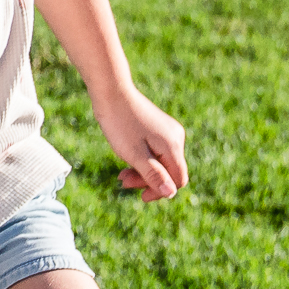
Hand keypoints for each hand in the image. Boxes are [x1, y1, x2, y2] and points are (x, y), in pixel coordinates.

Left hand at [95, 85, 187, 200]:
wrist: (111, 92)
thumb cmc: (120, 123)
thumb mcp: (134, 154)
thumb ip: (153, 174)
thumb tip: (170, 193)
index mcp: (173, 145)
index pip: (178, 179)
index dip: (161, 192)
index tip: (141, 197)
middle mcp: (176, 137)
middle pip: (169, 171)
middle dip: (146, 180)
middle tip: (122, 181)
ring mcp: (168, 131)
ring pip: (160, 161)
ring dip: (142, 171)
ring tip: (120, 175)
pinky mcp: (158, 127)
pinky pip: (155, 151)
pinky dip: (142, 158)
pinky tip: (126, 159)